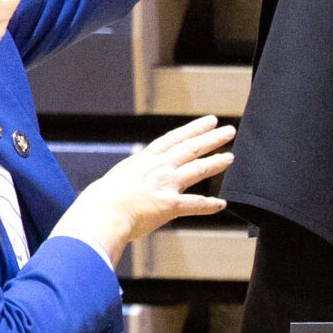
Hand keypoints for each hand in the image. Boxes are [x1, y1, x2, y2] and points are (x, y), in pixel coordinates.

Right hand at [58, 117, 236, 265]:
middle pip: (191, 148)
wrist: (102, 211)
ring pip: (197, 169)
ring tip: (230, 157)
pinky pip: (195, 204)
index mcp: (146, 159)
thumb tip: (138, 162)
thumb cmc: (103, 198)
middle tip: (229, 130)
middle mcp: (159, 167)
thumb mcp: (121, 174)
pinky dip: (210, 204)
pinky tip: (222, 203)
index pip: (175, 138)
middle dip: (212, 138)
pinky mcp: (170, 204)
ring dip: (216, 162)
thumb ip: (135, 168)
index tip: (209, 121)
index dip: (194, 128)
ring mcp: (166, 184)